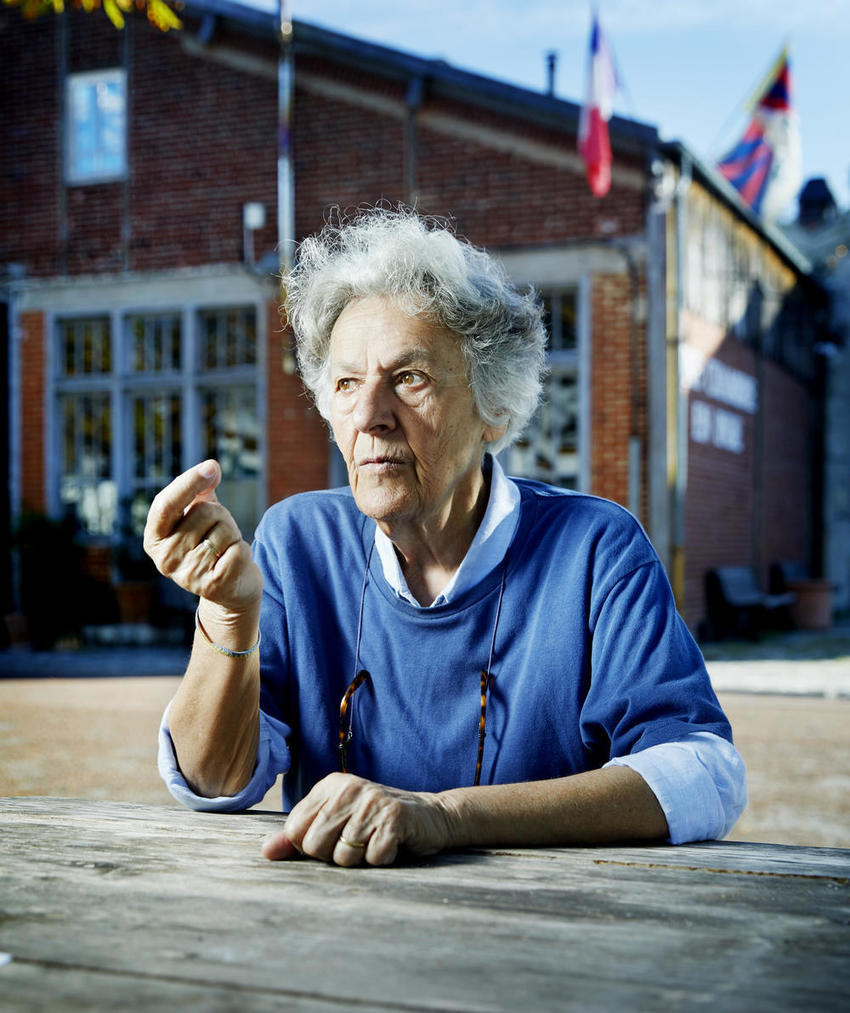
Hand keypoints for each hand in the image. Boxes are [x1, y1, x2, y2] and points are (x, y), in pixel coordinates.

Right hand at [143, 460, 262, 617]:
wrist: (230, 588)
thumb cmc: (211, 543)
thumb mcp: (199, 514)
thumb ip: (200, 490)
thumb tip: (211, 468)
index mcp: (154, 538)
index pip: (166, 504)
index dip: (188, 482)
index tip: (211, 466)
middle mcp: (165, 558)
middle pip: (205, 512)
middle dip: (222, 516)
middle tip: (219, 535)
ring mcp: (187, 575)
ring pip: (225, 530)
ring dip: (233, 535)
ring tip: (225, 550)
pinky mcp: (213, 586)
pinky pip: (239, 550)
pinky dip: (244, 552)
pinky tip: (234, 564)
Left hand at [262, 773, 453, 866]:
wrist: (430, 816)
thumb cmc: (375, 823)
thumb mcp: (335, 823)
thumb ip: (299, 836)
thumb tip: (266, 852)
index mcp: (329, 786)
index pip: (295, 831)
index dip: (311, 846)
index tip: (334, 838)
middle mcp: (349, 787)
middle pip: (315, 846)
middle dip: (335, 855)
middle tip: (357, 841)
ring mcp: (373, 800)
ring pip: (344, 856)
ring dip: (360, 860)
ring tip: (374, 842)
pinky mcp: (395, 817)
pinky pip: (373, 858)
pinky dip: (382, 860)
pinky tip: (391, 845)